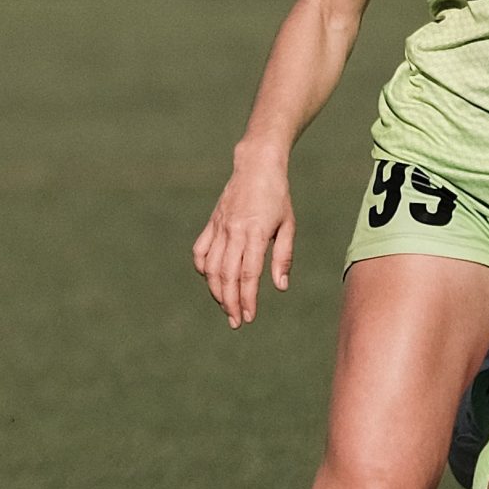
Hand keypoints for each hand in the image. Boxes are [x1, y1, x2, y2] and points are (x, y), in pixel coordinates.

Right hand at [193, 155, 296, 326]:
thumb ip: (283, 257)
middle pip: (227, 276)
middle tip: (236, 322)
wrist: (256, 166)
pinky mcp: (212, 223)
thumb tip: (280, 287)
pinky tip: (210, 280)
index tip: (248, 317)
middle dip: (230, 303)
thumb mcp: (288, 225)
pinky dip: (202, 268)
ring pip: (211, 267)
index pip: (248, 274)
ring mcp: (220, 227)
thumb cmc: (278, 196)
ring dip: (216, 290)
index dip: (247, 298)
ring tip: (225, 306)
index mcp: (255, 233)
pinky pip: (200, 251)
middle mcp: (234, 231)